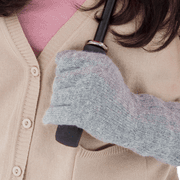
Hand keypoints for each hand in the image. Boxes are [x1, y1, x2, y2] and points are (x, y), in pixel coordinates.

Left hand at [43, 49, 179, 166]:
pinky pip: (56, 113)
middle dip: (60, 90)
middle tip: (67, 99)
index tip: (64, 78)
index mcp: (97, 62)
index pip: (64, 60)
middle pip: (59, 80)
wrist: (131, 119)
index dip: (61, 70)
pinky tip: (48, 119)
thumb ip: (88, 62)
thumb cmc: (116, 96)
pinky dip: (50, 117)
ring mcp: (85, 94)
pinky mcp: (81, 113)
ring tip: (64, 108)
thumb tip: (59, 60)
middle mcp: (91, 74)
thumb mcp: (107, 71)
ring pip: (57, 96)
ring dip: (56, 104)